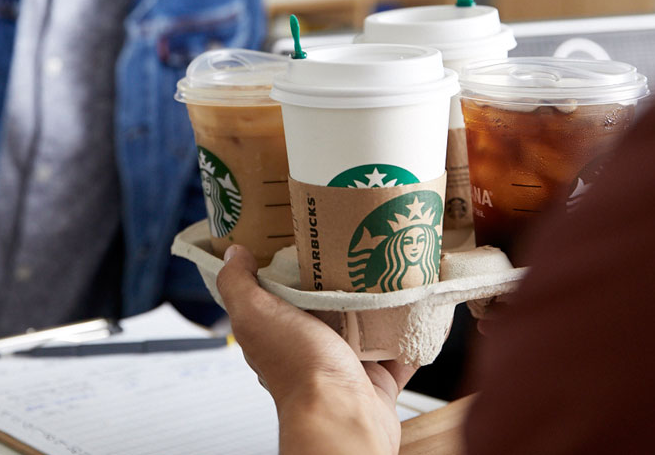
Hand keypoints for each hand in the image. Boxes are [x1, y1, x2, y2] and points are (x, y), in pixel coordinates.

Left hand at [216, 245, 414, 454]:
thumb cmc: (298, 369)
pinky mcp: (380, 378)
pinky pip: (401, 350)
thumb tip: (233, 254)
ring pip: (366, 326)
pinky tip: (420, 305)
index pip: (282, 294)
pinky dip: (411, 331)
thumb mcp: (255, 315)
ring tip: (393, 268)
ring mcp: (347, 365)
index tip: (309, 239)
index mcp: (278, 332)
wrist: (342, 416)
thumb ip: (238, 284)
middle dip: (343, 281)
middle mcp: (311, 349)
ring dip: (380, 303)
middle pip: (328, 306)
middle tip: (360, 247)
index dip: (292, 268)